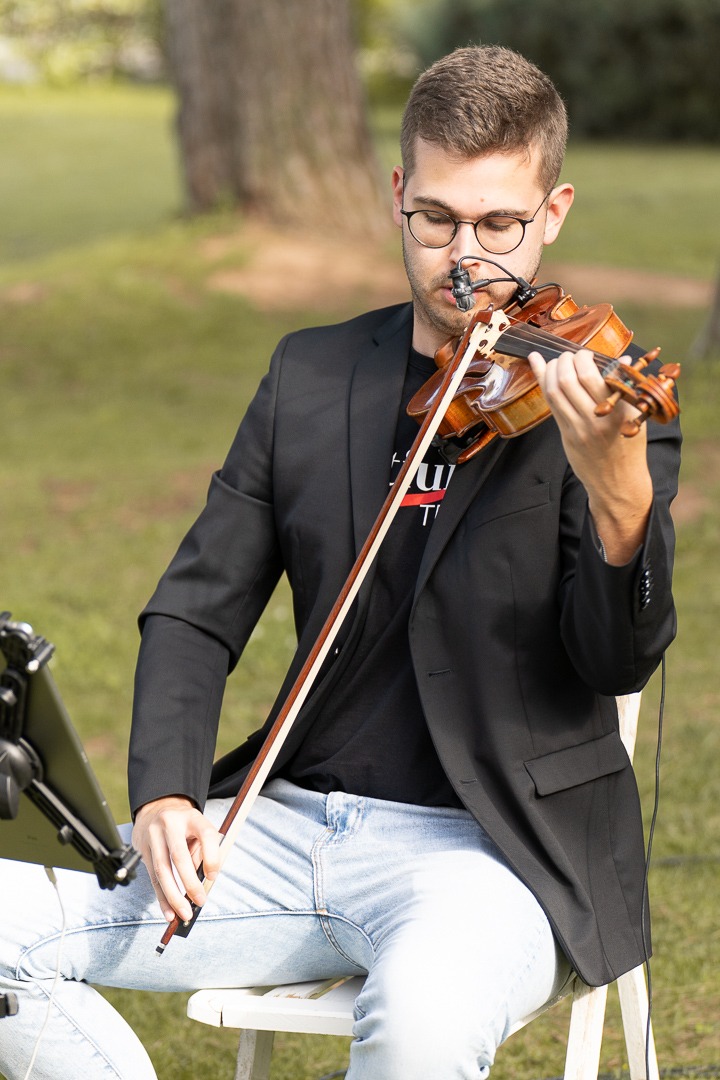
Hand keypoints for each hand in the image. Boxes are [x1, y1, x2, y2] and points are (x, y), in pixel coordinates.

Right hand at [132, 795, 221, 922]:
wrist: (156, 810)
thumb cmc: (185, 826)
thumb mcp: (199, 830)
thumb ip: (203, 853)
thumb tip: (203, 884)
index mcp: (192, 816)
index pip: (206, 835)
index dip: (211, 857)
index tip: (213, 877)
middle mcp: (170, 823)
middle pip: (179, 856)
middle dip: (189, 883)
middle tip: (199, 902)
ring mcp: (153, 836)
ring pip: (162, 870)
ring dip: (173, 896)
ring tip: (184, 914)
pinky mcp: (142, 849)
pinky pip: (152, 878)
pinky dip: (162, 897)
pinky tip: (169, 912)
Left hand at [527, 348, 652, 563]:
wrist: (618, 482)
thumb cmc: (630, 445)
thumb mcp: (636, 415)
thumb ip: (625, 387)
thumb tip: (624, 358)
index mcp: (617, 410)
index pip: (591, 376)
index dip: (582, 358)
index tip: (585, 354)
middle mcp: (595, 419)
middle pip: (568, 380)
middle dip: (564, 361)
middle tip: (568, 356)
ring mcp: (578, 429)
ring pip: (555, 391)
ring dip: (551, 370)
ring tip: (556, 362)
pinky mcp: (566, 436)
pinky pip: (551, 404)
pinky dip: (543, 383)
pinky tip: (539, 367)